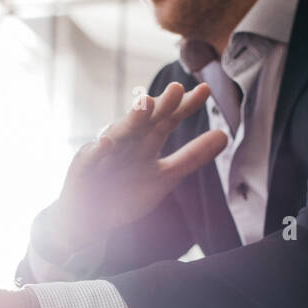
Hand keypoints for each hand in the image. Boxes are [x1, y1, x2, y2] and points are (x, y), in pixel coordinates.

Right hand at [46, 81, 227, 256]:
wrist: (89, 218)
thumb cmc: (125, 192)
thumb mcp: (164, 176)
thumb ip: (191, 157)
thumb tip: (224, 135)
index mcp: (145, 141)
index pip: (168, 120)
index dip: (185, 106)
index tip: (205, 90)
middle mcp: (126, 141)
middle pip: (145, 121)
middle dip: (160, 106)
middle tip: (177, 88)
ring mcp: (104, 153)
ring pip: (119, 133)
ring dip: (131, 119)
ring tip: (144, 103)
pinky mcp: (83, 169)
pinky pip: (90, 159)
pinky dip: (97, 151)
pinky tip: (105, 143)